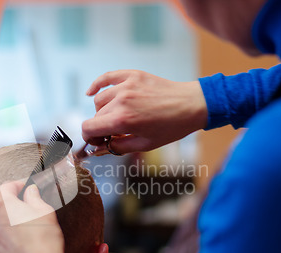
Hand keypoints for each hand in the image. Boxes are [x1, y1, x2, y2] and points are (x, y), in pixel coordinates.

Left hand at [0, 182, 67, 252]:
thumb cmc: (44, 236)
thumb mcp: (44, 210)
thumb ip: (33, 197)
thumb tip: (30, 190)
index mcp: (2, 205)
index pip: (6, 187)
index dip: (18, 185)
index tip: (27, 187)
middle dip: (12, 205)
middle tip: (28, 208)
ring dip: (7, 223)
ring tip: (24, 229)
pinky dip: (4, 241)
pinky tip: (17, 244)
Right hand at [83, 70, 207, 153]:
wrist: (192, 105)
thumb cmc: (171, 127)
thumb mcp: (145, 144)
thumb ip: (118, 146)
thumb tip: (100, 148)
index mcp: (123, 120)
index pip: (88, 128)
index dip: (88, 138)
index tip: (95, 141)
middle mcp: (121, 101)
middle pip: (95, 116)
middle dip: (99, 127)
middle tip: (110, 134)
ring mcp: (126, 86)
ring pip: (99, 100)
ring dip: (102, 111)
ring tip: (115, 117)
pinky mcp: (132, 75)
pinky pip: (106, 78)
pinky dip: (96, 85)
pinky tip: (90, 93)